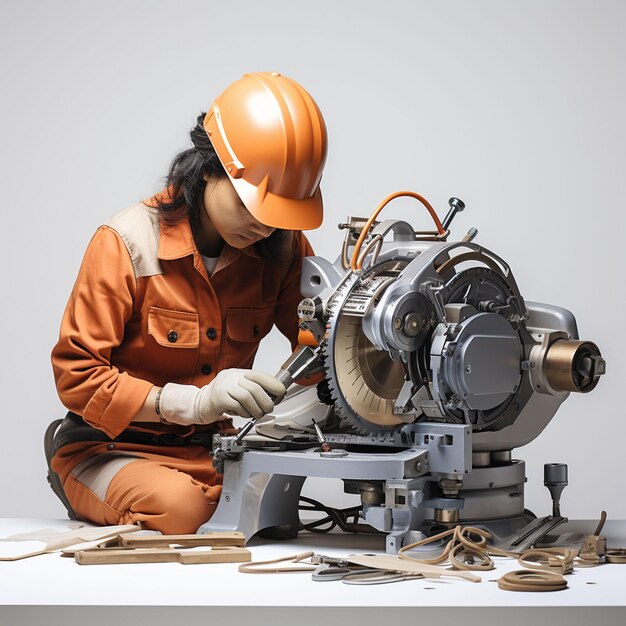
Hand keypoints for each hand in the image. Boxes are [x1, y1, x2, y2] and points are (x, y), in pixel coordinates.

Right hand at [158, 369, 286, 425]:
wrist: (199, 403)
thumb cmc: (222, 397)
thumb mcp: (239, 389)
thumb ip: (254, 390)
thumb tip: (275, 396)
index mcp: (239, 373)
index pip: (260, 375)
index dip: (273, 384)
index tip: (281, 392)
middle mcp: (232, 377)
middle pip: (255, 387)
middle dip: (266, 400)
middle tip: (269, 408)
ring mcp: (224, 386)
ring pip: (247, 397)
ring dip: (256, 409)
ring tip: (258, 414)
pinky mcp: (218, 398)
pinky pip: (237, 406)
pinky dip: (245, 413)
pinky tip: (245, 415)